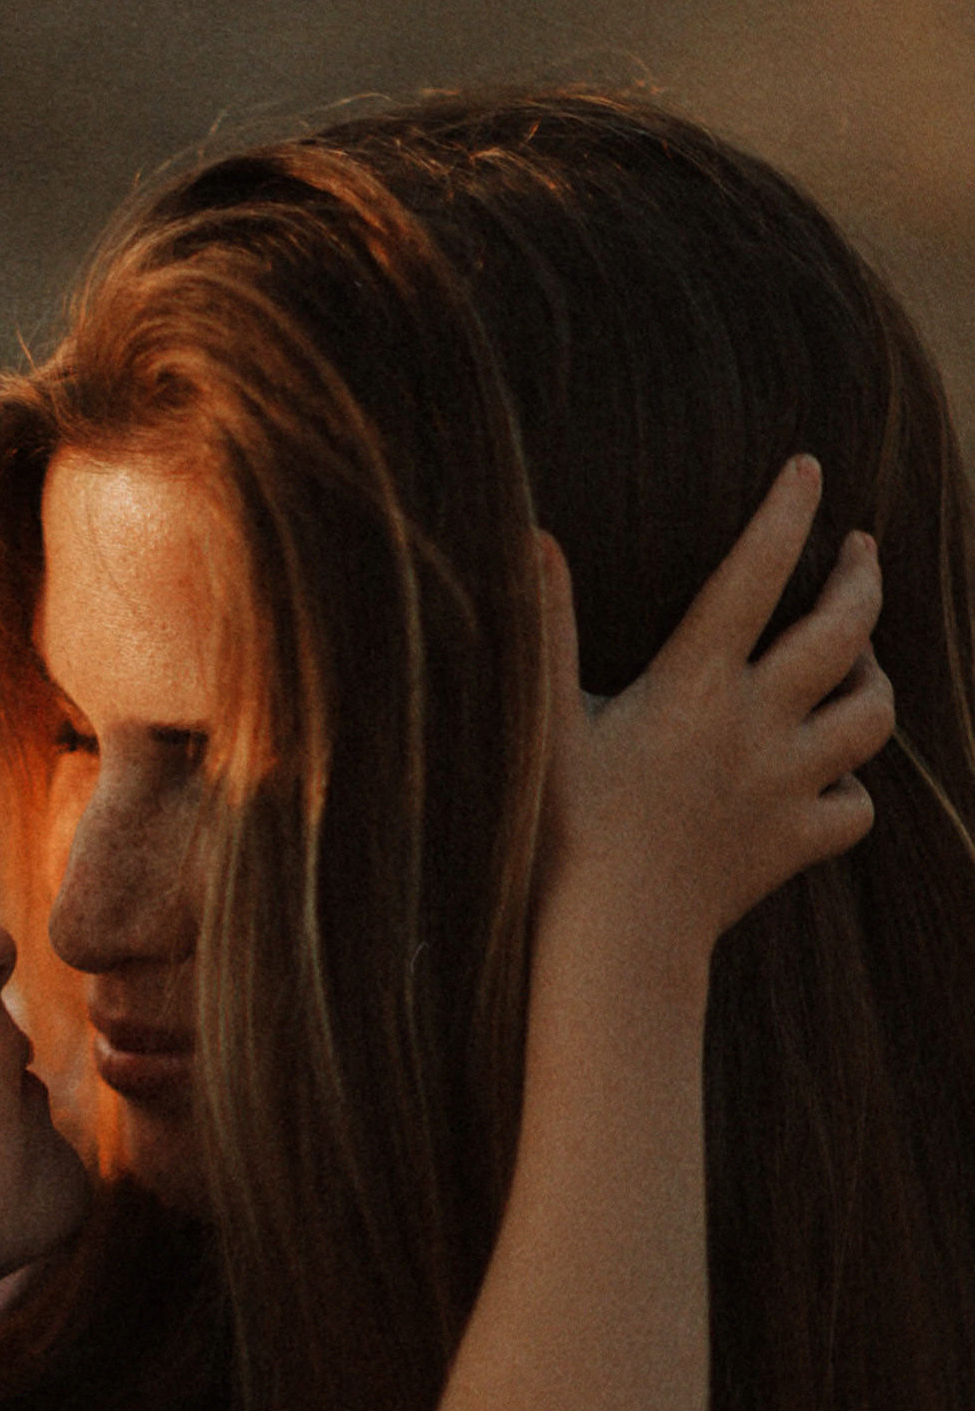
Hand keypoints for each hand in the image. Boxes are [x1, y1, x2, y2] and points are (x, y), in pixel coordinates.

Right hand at [540, 454, 892, 972]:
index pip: (755, 573)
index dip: (787, 511)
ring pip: (873, 716)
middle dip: (862, 577)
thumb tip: (535, 537)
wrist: (612, 942)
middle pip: (846, 632)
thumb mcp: (545, 723)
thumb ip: (548, 627)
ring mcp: (786, 786)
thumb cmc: (562, 832)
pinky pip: (856, 807)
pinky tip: (829, 776)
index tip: (808, 468)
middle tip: (859, 550)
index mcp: (694, 685)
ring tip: (861, 659)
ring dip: (875, 676)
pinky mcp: (796, 844)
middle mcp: (756, 726)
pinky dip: (852, 786)